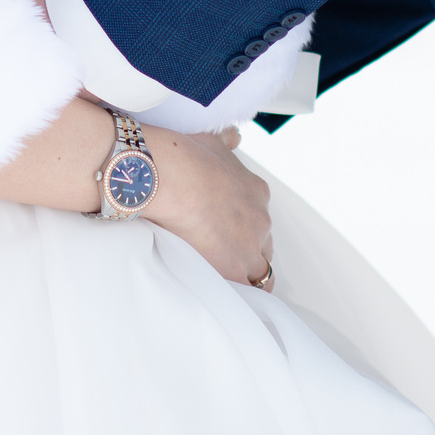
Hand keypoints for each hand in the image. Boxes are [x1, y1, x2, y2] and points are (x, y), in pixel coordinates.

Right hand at [143, 123, 272, 286]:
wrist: (171, 176)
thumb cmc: (185, 156)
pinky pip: (244, 293)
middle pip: (263, 246)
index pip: (258, 219)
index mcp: (256, 192)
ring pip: (260, 274)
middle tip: (220, 255)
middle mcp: (260, 221)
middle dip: (246, 251)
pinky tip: (222, 298)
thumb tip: (234, 136)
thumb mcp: (213, 140)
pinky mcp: (232, 270)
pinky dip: (237, 296)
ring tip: (224, 284)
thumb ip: (227, 142)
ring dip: (245, 278)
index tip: (228, 229)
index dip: (244, 227)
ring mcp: (250, 248)